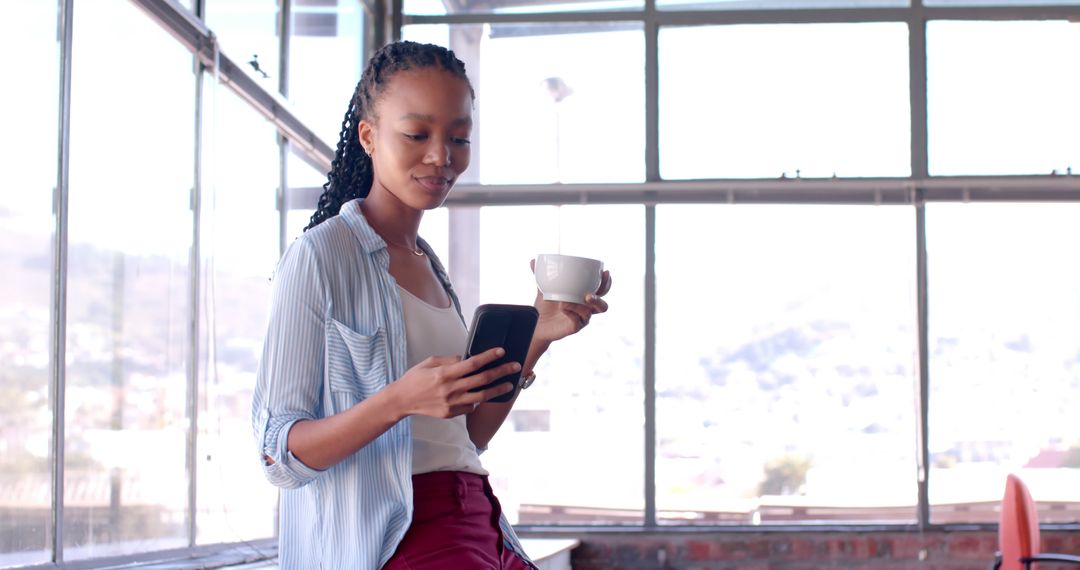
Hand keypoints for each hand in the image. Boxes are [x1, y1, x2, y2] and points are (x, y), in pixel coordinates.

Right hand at [390, 347, 518, 418]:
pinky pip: (470, 407)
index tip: (501, 352)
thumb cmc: (414, 379)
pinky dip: (478, 401)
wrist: (401, 401)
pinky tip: (483, 395)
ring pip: (481, 396)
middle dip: (501, 372)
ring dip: (498, 390)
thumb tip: (465, 358)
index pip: (473, 363)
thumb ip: (449, 360)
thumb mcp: (429, 362)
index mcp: (445, 373)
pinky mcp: (451, 413)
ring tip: (509, 385)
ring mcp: (452, 403)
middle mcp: (451, 388)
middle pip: (482, 379)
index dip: (489, 357)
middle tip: (515, 367)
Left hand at [529, 259, 611, 344]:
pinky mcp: (575, 327)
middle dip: (599, 298)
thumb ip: (541, 275)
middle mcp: (586, 309)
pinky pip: (577, 321)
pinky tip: (562, 309)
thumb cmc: (545, 306)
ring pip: (590, 313)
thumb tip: (533, 260)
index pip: (601, 290)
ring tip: (566, 302)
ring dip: (580, 306)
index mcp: (584, 296)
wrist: (536, 323)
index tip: (605, 272)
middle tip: (588, 294)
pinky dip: (570, 313)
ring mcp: (581, 319)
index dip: (606, 282)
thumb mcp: (543, 288)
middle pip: (602, 305)